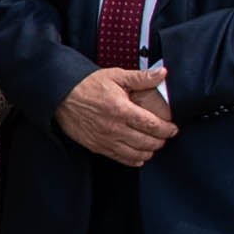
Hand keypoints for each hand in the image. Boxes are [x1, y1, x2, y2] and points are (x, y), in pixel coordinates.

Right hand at [59, 67, 173, 167]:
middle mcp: (114, 128)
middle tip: (165, 136)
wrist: (61, 95)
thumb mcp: (116, 76)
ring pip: (136, 154)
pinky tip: (139, 155)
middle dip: (161, 140)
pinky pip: (120, 158)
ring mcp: (105, 139)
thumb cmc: (88, 84)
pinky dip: (134, 160)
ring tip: (153, 145)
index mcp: (121, 109)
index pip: (152, 125)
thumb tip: (162, 73)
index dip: (167, 129)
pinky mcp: (97, 146)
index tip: (173, 128)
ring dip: (149, 151)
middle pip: (147, 142)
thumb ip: (141, 77)